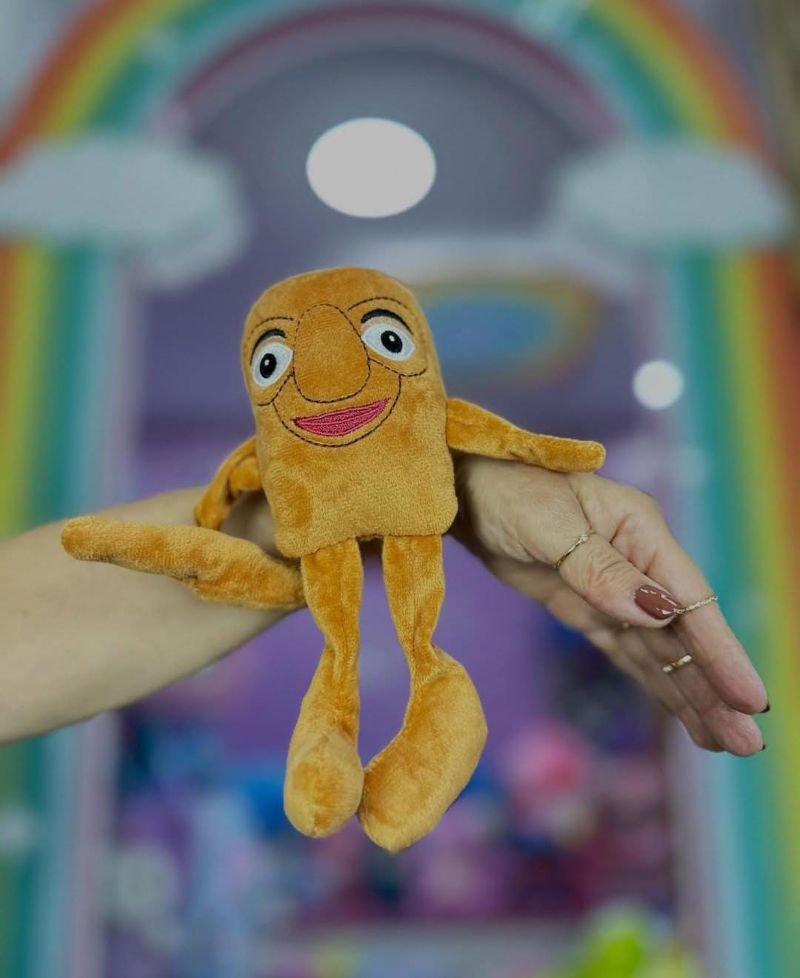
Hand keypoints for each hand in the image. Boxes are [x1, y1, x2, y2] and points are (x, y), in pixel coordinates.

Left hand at [453, 456, 767, 755]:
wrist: (466, 492)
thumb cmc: (508, 491)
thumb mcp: (552, 526)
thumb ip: (602, 570)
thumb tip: (659, 613)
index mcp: (641, 531)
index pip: (690, 599)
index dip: (721, 651)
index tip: (750, 698)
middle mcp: (638, 562)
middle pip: (683, 633)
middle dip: (713, 687)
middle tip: (746, 742)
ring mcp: (613, 588)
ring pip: (659, 650)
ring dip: (690, 695)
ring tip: (724, 743)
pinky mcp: (586, 608)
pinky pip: (627, 652)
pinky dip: (654, 684)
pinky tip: (682, 716)